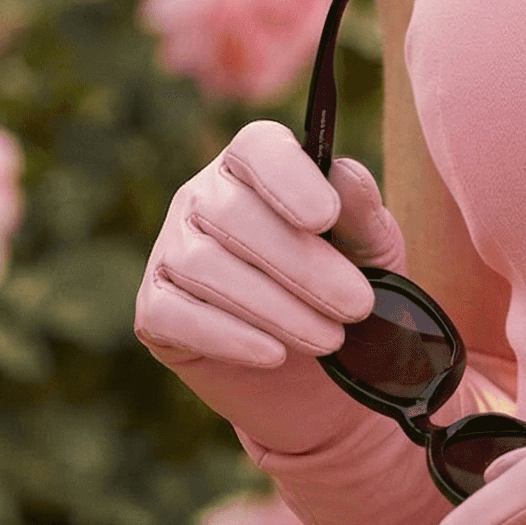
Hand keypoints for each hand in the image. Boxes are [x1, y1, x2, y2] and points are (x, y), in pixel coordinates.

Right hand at [135, 120, 403, 374]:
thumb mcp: (371, 251)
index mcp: (258, 166)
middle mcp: (204, 197)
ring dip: (274, 307)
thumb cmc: (346, 290)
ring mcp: (172, 250)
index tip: (326, 218)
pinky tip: (273, 354)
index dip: (288, 179)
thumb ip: (362, 212)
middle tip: (357, 306)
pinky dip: (228, 336)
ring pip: (206, 266)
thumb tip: (343, 174)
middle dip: (301, 264)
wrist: (319, 376)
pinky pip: (173, 314)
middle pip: (235, 213)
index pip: (258, 148)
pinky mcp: (153, 309)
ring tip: (328, 339)